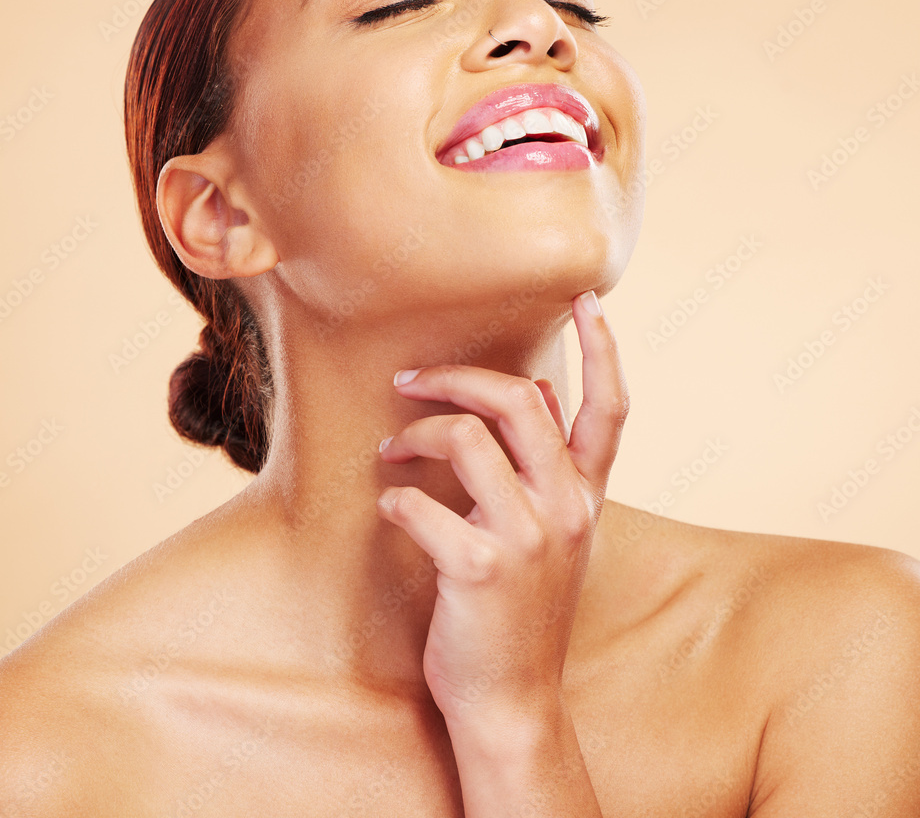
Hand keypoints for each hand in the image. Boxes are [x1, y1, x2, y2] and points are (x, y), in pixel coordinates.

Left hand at [375, 290, 628, 728]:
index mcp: (586, 497)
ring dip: (414, 435)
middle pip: (519, 401)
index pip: (611, 409)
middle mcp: (566, 509)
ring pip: (465, 439)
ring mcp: (528, 539)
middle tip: (412, 382)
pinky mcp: (481, 568)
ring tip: (389, 451)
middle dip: (457, 379)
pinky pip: (421, 504)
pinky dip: (395, 500)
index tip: (588, 300)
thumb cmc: (521, 610)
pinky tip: (390, 510)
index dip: (604, 349)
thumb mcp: (553, 534)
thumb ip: (550, 464)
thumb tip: (543, 390)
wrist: (512, 700)